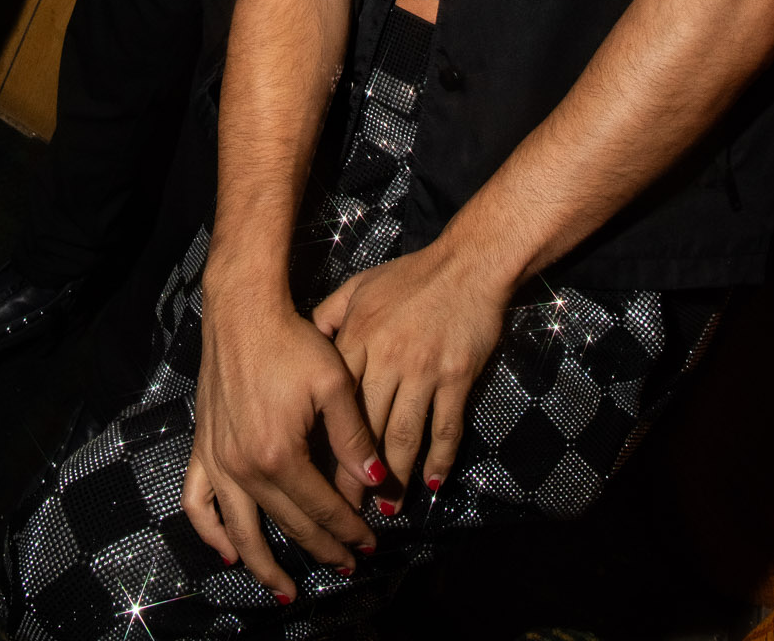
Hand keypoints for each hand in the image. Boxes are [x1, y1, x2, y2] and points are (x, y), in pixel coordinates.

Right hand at [183, 294, 379, 598]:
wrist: (243, 311)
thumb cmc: (292, 341)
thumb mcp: (335, 382)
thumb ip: (354, 438)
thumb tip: (376, 484)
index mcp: (279, 454)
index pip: (322, 508)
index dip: (349, 530)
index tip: (371, 546)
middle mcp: (244, 467)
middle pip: (288, 523)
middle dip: (322, 549)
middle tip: (348, 565)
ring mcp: (219, 460)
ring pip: (241, 530)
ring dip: (264, 564)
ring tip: (286, 589)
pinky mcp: (203, 447)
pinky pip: (198, 504)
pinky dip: (211, 533)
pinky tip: (229, 551)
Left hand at [312, 239, 508, 502]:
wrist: (467, 266)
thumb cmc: (410, 277)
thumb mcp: (359, 287)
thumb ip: (331, 315)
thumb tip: (306, 343)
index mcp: (357, 336)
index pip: (335, 400)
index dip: (327, 439)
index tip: (317, 471)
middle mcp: (387, 358)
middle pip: (366, 427)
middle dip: (356, 473)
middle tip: (349, 508)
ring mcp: (423, 370)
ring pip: (404, 435)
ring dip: (395, 477)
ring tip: (388, 507)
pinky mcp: (456, 376)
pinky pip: (446, 427)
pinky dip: (439, 459)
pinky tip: (432, 482)